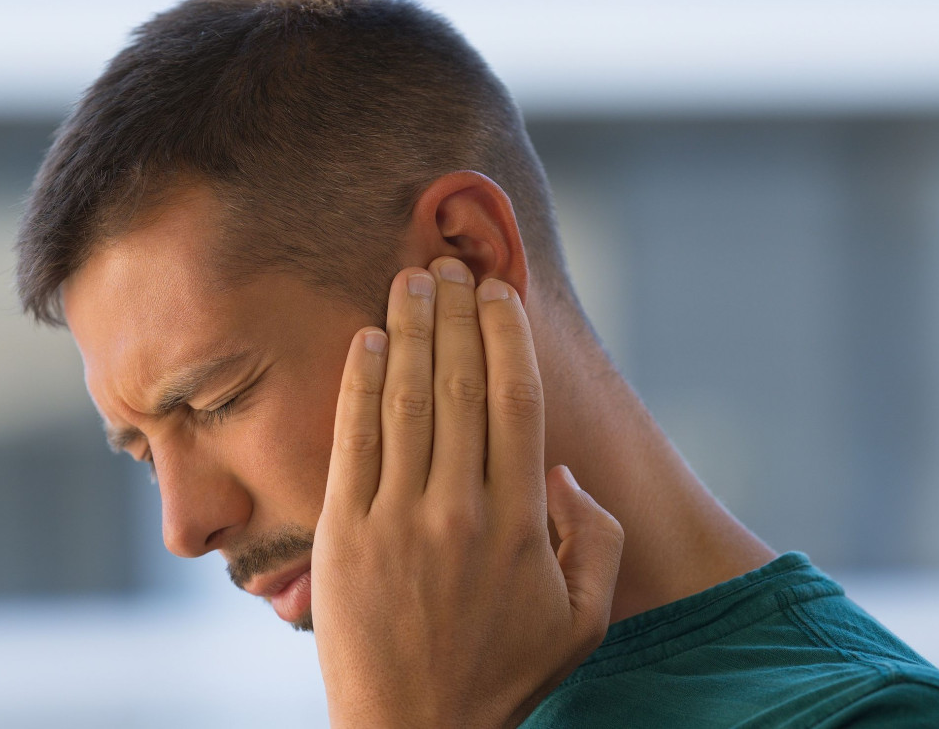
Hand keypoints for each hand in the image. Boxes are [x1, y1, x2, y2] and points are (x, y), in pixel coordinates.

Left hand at [312, 258, 623, 727]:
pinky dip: (358, 384)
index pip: (514, 402)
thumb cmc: (502, 676)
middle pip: (458, 384)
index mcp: (520, 522)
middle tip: (451, 262)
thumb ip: (596, 541)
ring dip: (408, 329)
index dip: (506, 338)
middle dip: (456, 314)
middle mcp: (459, 508)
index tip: (499, 294)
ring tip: (410, 278)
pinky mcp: (342, 534)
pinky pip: (352, 442)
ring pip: (405, 400)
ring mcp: (395, 518)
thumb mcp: (584, 621)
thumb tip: (564, 470)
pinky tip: (364, 339)